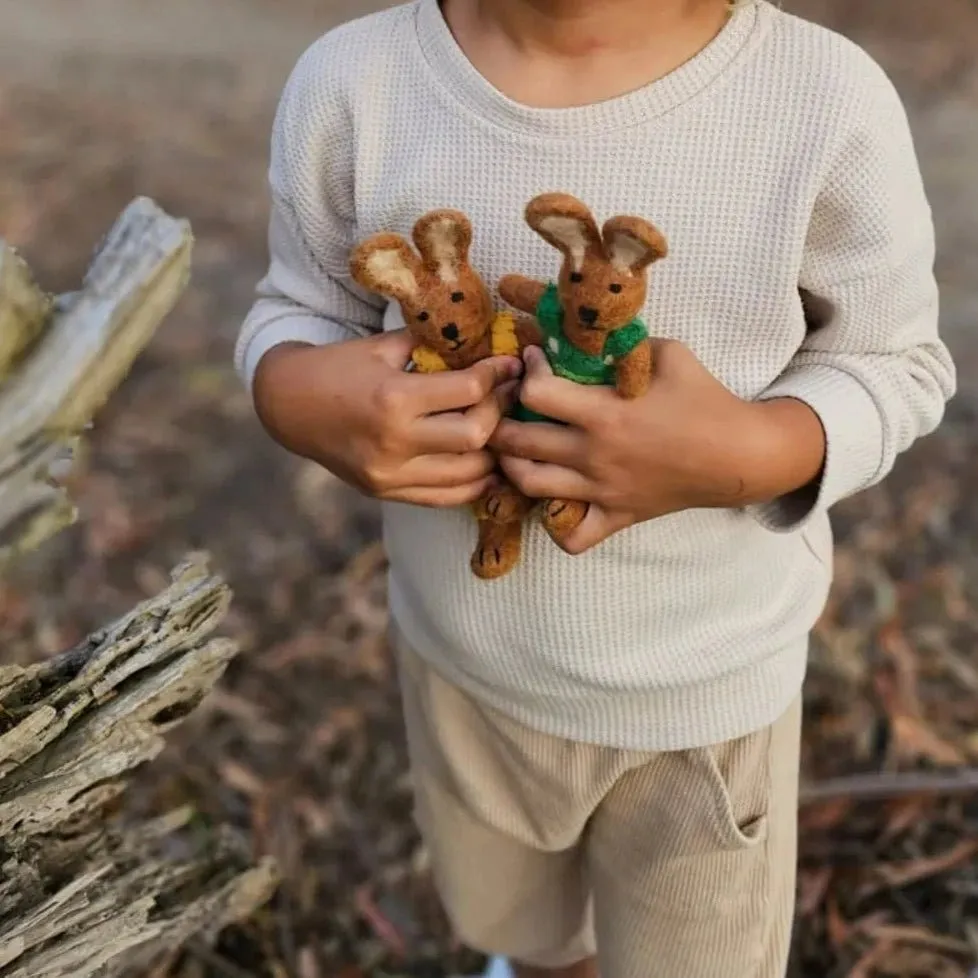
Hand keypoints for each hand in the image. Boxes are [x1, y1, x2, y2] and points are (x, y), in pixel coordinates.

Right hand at [254, 332, 521, 506]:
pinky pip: (445, 497)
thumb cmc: (337, 368)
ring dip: (493, 453)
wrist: (288, 406)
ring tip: (501, 430)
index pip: (468, 390)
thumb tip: (484, 341)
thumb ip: (431, 347)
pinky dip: (472, 484)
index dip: (498, 375)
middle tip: (507, 398)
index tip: (512, 365)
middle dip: (500, 414)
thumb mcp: (381, 347)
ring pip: (467, 474)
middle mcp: (394, 441)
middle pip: (475, 436)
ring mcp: (390, 473)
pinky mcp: (387, 492)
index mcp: (393, 398)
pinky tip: (485, 464)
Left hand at [491, 343, 825, 552]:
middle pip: (518, 441)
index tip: (534, 361)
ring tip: (514, 447)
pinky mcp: (615, 516)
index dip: (526, 372)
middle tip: (505, 405)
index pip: (535, 393)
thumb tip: (585, 335)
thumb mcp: (668, 353)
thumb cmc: (704, 399)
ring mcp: (602, 490)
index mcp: (605, 413)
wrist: (738, 455)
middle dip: (500, 419)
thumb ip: (622, 346)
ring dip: (511, 464)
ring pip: (529, 485)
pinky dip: (553, 524)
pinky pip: (570, 537)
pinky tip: (552, 499)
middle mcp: (594, 455)